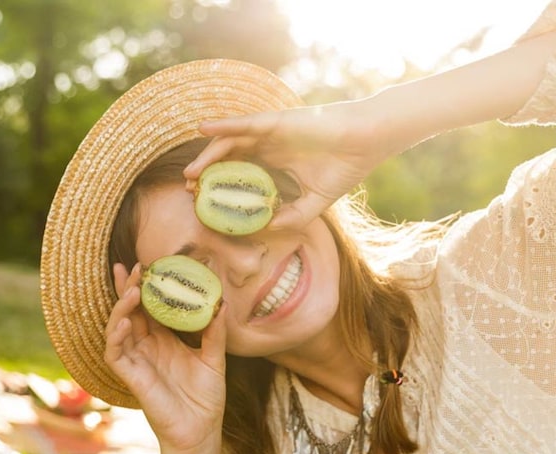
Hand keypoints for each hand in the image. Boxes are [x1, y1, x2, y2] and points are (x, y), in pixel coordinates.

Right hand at [105, 263, 226, 453]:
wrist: (201, 431)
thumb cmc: (206, 398)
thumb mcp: (214, 360)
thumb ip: (215, 333)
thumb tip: (220, 303)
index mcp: (165, 340)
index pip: (149, 307)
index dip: (145, 287)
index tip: (147, 263)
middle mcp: (147, 347)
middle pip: (130, 311)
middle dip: (126, 288)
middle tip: (130, 265)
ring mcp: (137, 361)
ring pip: (118, 327)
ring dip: (121, 307)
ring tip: (130, 289)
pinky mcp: (132, 377)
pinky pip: (116, 353)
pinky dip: (116, 336)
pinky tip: (125, 320)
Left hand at [184, 100, 388, 227]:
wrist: (366, 144)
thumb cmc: (344, 169)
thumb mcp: (313, 203)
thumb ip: (292, 216)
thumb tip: (267, 229)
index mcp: (276, 163)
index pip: (240, 174)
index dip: (221, 187)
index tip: (204, 203)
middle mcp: (269, 147)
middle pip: (229, 159)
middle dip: (207, 175)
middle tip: (189, 191)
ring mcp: (271, 133)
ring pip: (231, 143)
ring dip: (208, 156)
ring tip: (190, 174)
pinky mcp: (276, 122)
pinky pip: (244, 123)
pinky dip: (224, 125)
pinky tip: (204, 129)